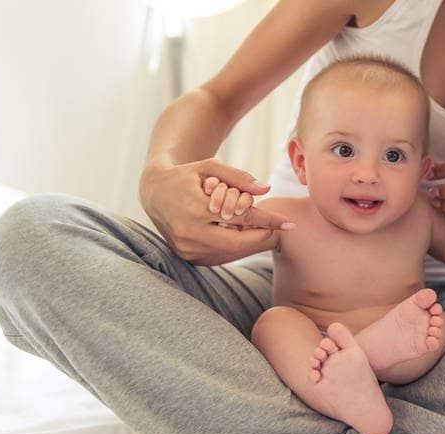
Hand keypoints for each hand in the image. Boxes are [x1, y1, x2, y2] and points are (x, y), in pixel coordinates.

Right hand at [139, 157, 292, 265]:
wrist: (154, 192)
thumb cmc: (187, 175)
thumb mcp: (210, 166)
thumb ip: (239, 176)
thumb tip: (266, 188)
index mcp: (195, 208)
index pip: (240, 218)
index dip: (267, 220)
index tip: (289, 223)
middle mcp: (189, 231)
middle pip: (237, 242)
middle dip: (262, 237)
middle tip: (280, 229)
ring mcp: (186, 247)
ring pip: (229, 252)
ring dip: (249, 243)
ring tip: (265, 231)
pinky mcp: (186, 255)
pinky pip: (218, 255)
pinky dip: (234, 247)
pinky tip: (245, 236)